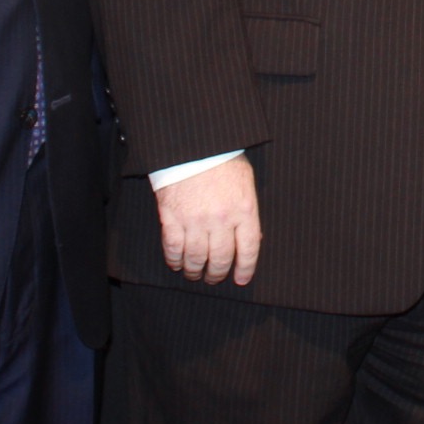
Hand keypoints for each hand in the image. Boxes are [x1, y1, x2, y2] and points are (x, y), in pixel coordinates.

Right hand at [156, 154, 261, 284]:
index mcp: (244, 210)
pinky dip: (174, 261)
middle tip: (213, 278)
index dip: (245, 269)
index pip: (248, 249)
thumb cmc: (223, 160)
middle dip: (217, 274)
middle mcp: (221, 219)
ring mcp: (195, 220)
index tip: (241, 279)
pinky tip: (177, 264)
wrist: (194, 145)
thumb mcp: (246, 183)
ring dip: (195, 271)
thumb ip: (248, 213)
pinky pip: (173, 248)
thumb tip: (252, 240)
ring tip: (194, 274)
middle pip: (220, 258)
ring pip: (195, 258)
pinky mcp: (171, 218)